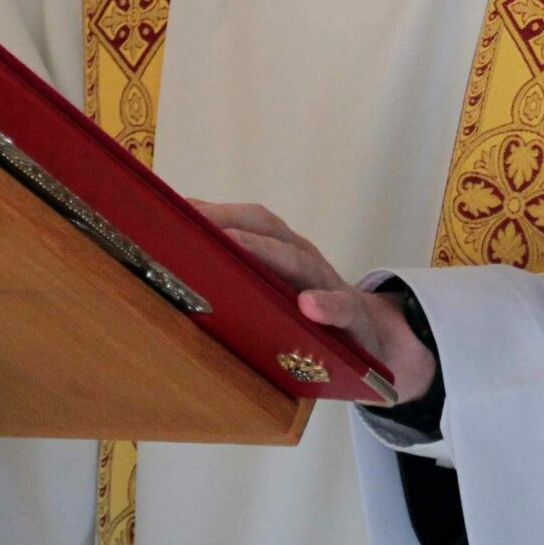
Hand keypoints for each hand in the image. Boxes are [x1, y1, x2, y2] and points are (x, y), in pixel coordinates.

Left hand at [197, 200, 438, 398]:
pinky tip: (308, 306)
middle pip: (267, 229)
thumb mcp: (271, 287)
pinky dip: (326, 305)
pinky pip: (342, 308)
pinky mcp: (352, 316)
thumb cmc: (305, 310)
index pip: (246, 219)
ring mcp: (328, 284)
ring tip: (235, 244)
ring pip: (298, 261)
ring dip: (266, 251)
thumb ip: (236, 270)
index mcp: (281, 248)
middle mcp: (304, 257)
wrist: (370, 337)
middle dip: (228, 221)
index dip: (213, 211)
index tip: (173, 207)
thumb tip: (177, 255)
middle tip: (193, 221)